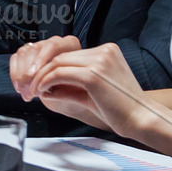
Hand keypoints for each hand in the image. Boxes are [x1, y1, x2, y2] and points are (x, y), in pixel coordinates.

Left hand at [11, 38, 146, 136]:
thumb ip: (72, 83)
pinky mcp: (93, 75)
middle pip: (60, 56)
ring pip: (57, 63)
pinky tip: (41, 92)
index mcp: (107, 51)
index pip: (69, 55)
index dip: (49, 67)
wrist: (142, 119)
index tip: (38, 81)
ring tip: (32, 91)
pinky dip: (45, 83)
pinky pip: (59, 74)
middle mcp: (104, 50)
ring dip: (40, 78)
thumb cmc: (121, 109)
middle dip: (40, 71)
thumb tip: (46, 85)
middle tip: (29, 86)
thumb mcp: (94, 90)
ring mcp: (99, 61)